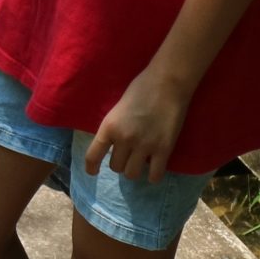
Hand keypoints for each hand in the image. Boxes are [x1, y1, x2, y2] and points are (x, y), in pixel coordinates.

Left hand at [84, 67, 190, 185]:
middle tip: (128, 155)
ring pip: (132, 174)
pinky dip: (153, 176)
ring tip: (140, 161)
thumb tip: (114, 144)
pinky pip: (155, 175)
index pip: (92, 156)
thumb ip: (114, 127)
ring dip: (134, 169)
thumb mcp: (118, 108)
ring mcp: (144, 146)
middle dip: (120, 162)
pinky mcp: (163, 149)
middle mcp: (123, 139)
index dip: (91, 167)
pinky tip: (155, 168)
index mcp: (109, 127)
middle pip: (115, 167)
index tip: (93, 172)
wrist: (168, 82)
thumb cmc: (141, 88)